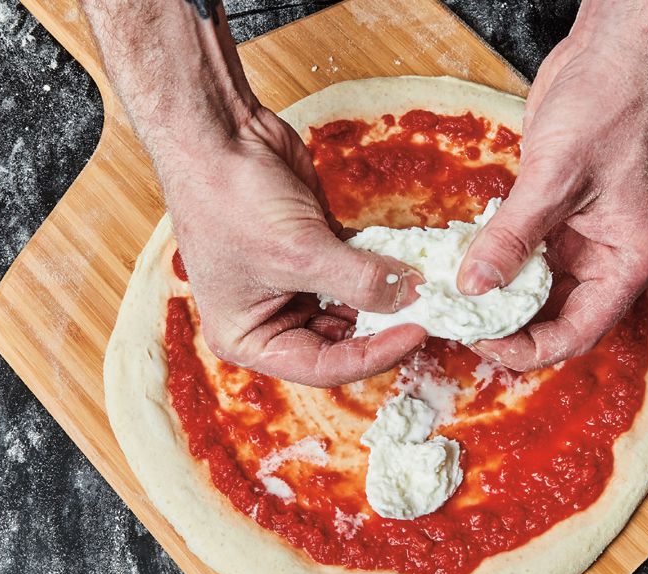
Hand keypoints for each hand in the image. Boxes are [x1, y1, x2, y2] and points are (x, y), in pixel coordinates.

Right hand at [165, 106, 426, 386]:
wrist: (217, 133)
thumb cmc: (231, 199)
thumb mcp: (300, 251)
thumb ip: (360, 280)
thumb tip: (413, 295)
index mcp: (250, 338)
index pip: (324, 366)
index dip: (374, 355)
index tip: (416, 333)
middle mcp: (272, 318)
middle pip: (342, 342)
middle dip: (384, 328)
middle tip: (430, 313)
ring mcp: (295, 284)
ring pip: (353, 307)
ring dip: (387, 298)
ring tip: (424, 289)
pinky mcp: (315, 250)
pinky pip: (357, 271)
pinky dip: (381, 267)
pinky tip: (409, 261)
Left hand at [455, 9, 647, 371]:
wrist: (612, 52)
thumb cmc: (610, 105)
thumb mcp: (555, 177)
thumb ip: (512, 236)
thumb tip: (474, 285)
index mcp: (628, 260)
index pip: (579, 331)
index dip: (530, 348)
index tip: (485, 346)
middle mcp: (609, 256)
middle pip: (557, 317)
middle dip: (510, 326)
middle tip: (460, 324)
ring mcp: (583, 236)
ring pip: (536, 288)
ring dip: (499, 296)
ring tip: (455, 299)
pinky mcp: (558, 214)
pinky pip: (525, 252)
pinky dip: (497, 260)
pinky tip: (463, 262)